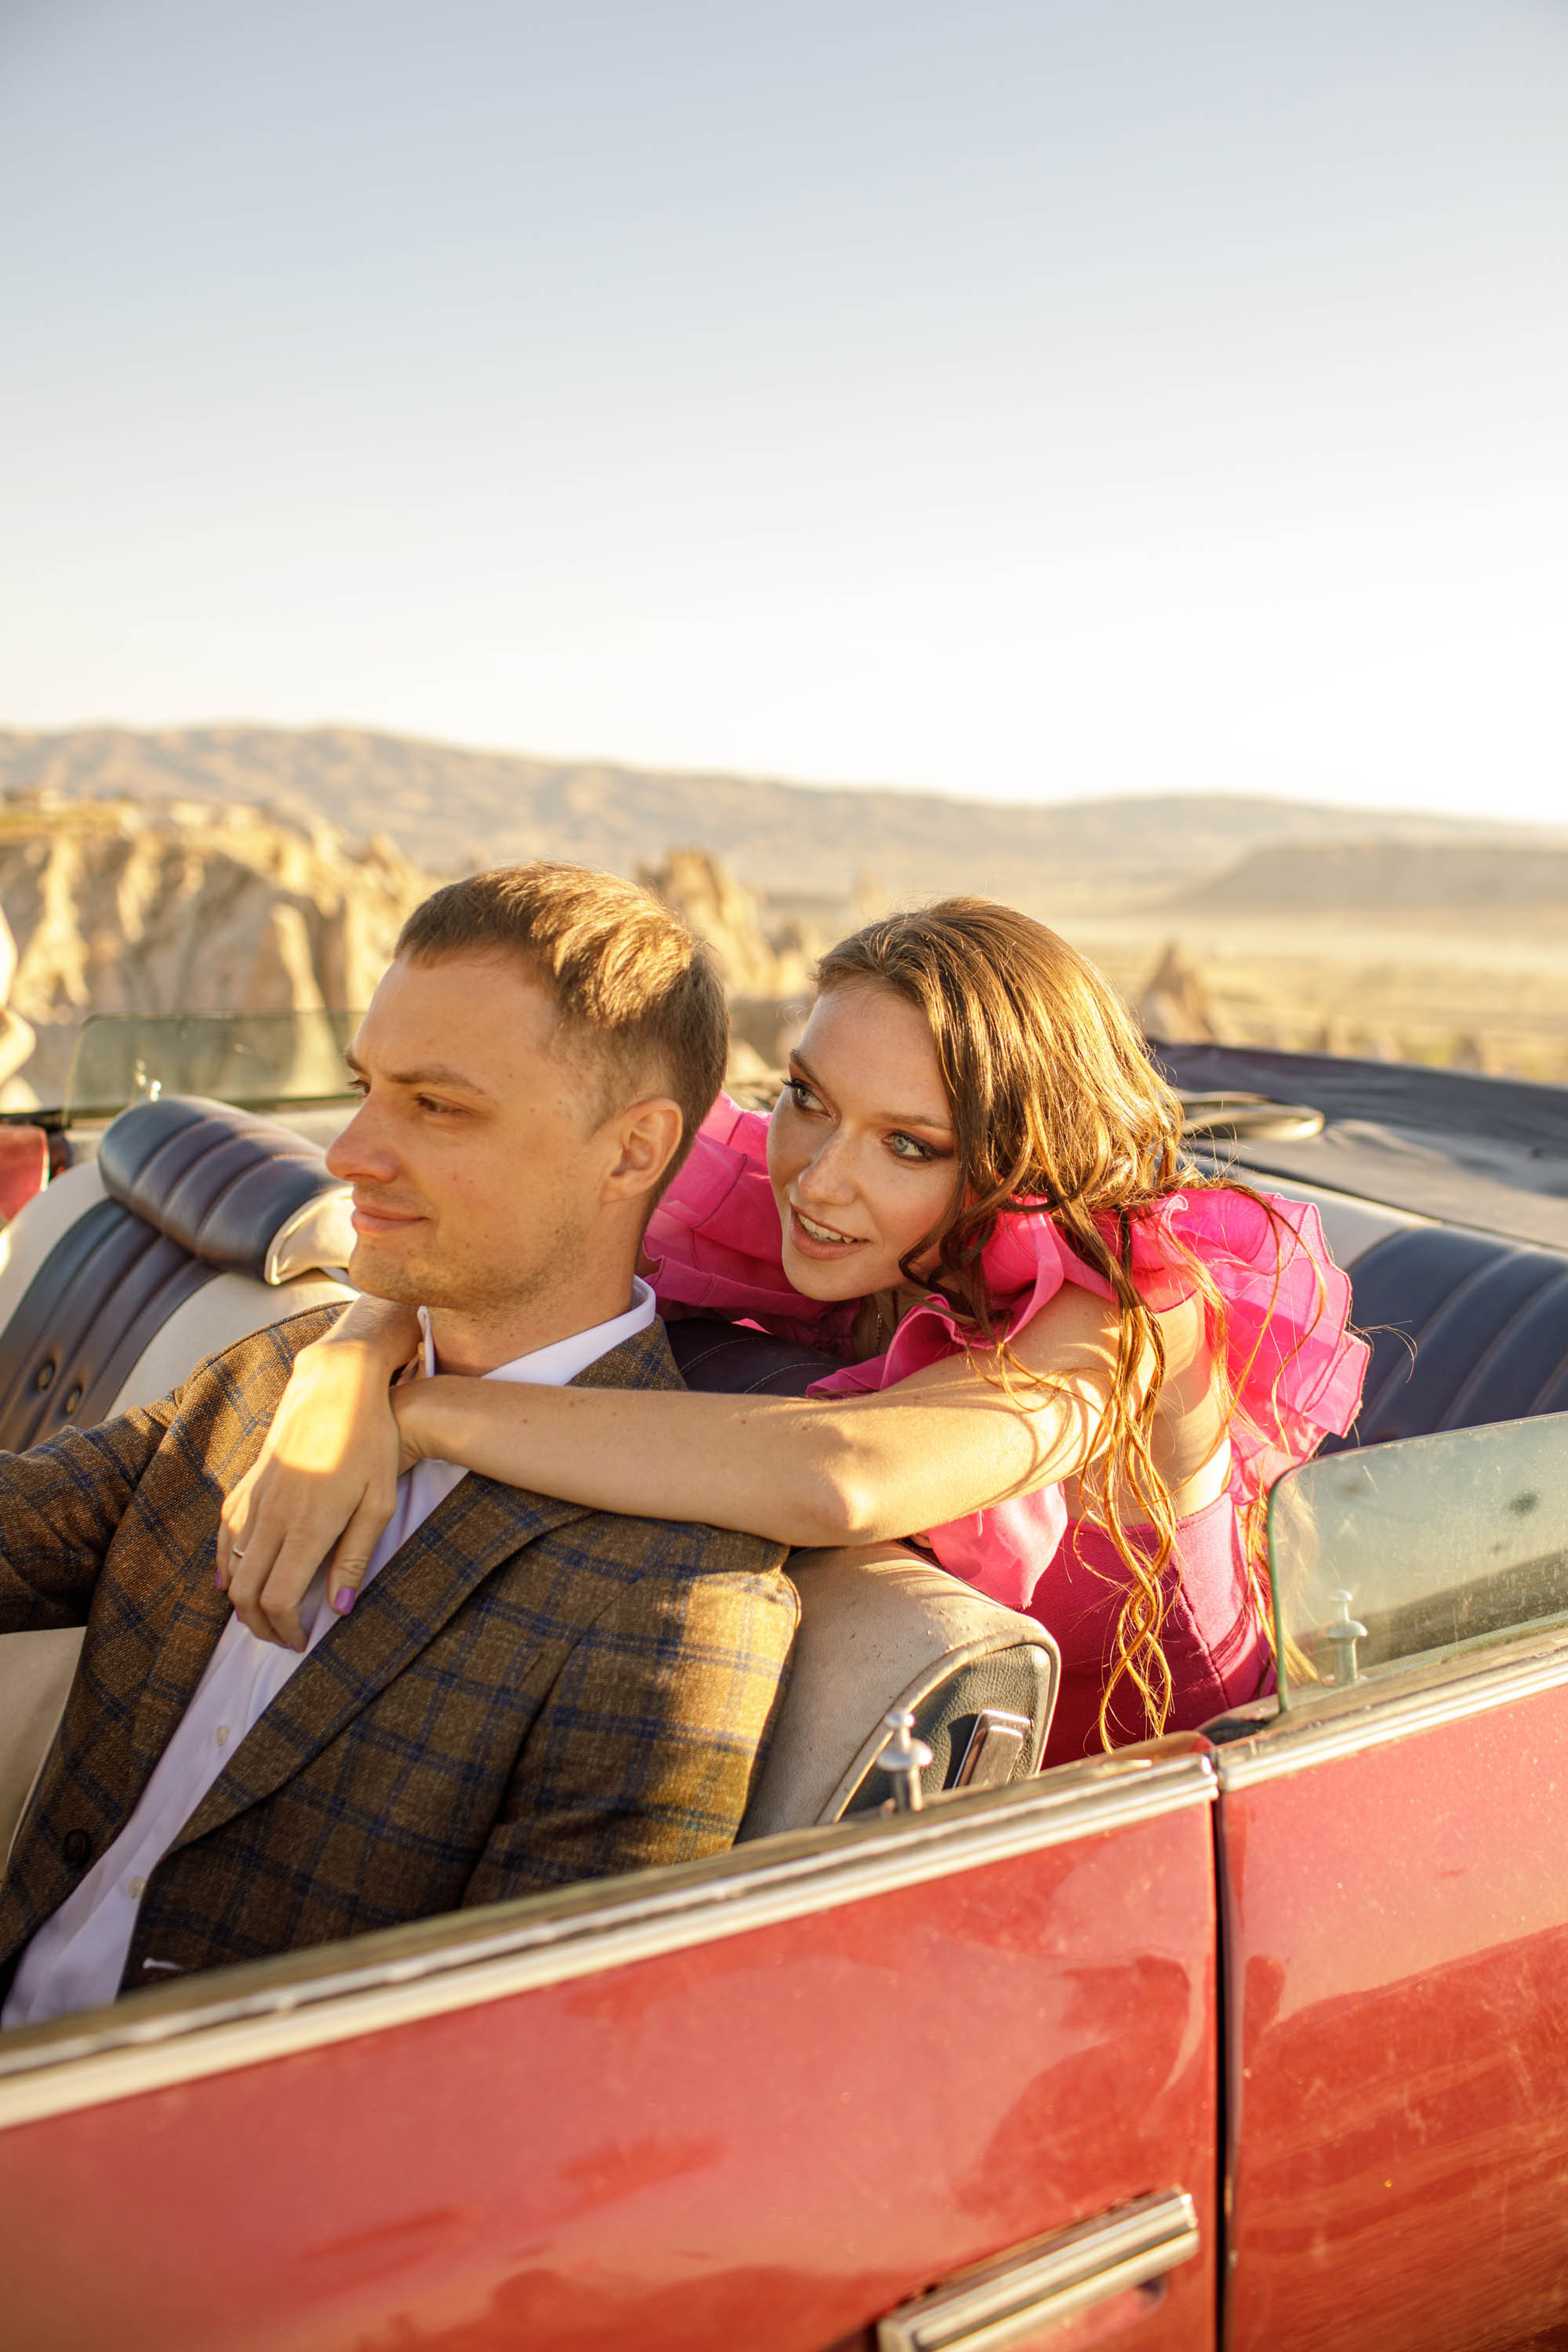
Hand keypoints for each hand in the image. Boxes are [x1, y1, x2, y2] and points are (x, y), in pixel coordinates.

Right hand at [217, 1327, 409, 1647]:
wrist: (335, 1383)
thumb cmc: (370, 1441)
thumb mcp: (379, 1501)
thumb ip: (355, 1558)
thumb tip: (339, 1610)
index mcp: (307, 1527)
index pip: (278, 1600)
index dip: (284, 1630)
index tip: (302, 1640)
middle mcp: (272, 1517)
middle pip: (246, 1593)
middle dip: (259, 1625)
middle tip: (281, 1638)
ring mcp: (254, 1499)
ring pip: (230, 1567)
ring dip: (241, 1600)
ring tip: (264, 1616)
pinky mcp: (247, 1483)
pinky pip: (224, 1535)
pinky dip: (224, 1565)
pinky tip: (232, 1578)